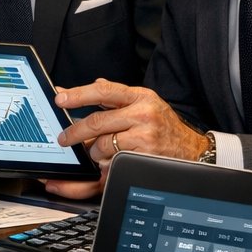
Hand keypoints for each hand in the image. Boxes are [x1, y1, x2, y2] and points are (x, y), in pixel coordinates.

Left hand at [45, 79, 208, 198]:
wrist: (191, 149)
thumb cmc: (161, 126)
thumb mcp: (141, 104)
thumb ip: (112, 97)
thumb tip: (82, 88)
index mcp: (139, 96)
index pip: (103, 90)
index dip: (79, 95)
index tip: (60, 99)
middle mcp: (142, 112)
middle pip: (97, 121)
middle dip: (75, 132)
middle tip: (64, 138)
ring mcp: (145, 134)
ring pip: (103, 144)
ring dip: (94, 152)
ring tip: (97, 153)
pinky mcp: (145, 154)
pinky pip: (113, 160)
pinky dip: (106, 163)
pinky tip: (108, 162)